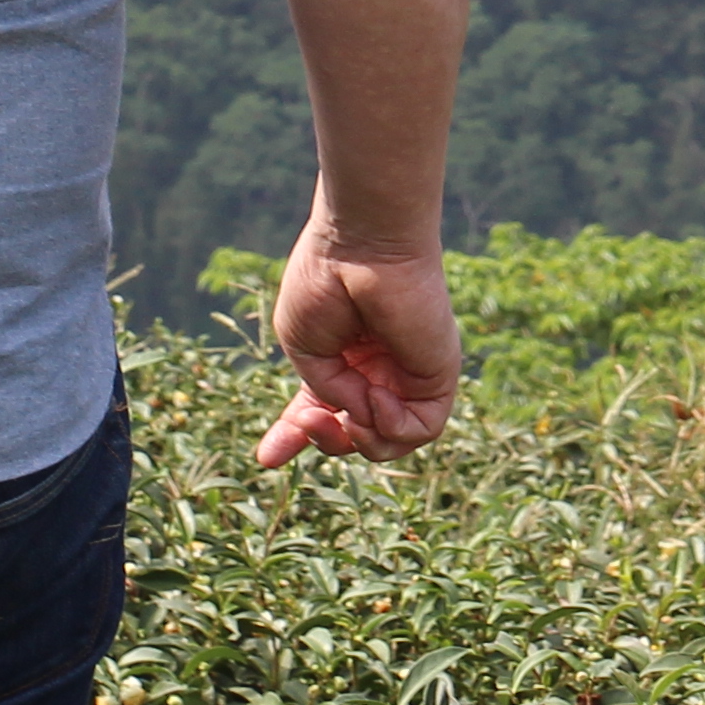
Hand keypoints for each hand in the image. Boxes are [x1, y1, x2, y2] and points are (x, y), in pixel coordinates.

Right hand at [259, 220, 460, 468]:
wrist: (361, 245)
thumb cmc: (326, 283)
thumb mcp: (305, 349)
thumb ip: (324, 393)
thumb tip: (351, 418)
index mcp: (342, 361)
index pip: (325, 411)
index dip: (296, 436)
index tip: (267, 459)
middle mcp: (377, 370)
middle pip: (358, 434)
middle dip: (329, 441)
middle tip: (311, 420)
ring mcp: (407, 374)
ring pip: (392, 442)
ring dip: (362, 440)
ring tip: (349, 409)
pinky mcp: (437, 375)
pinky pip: (422, 428)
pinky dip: (392, 427)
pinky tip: (377, 398)